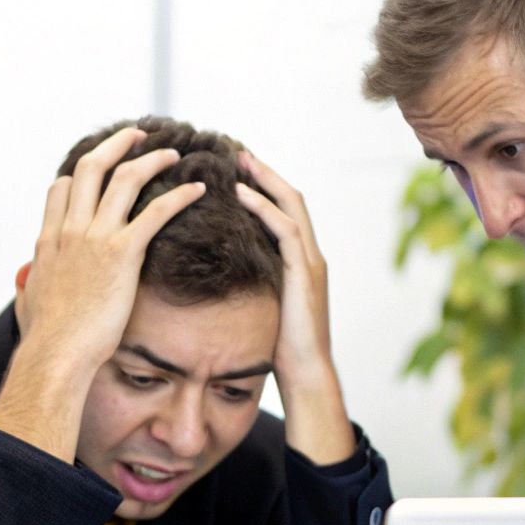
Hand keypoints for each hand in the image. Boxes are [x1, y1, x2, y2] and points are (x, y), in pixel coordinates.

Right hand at [0, 126, 204, 460]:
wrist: (55, 353)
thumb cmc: (45, 340)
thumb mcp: (28, 303)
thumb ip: (29, 285)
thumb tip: (25, 282)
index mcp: (48, 241)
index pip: (60, 189)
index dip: (79, 175)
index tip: (98, 168)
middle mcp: (70, 230)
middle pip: (90, 169)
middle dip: (116, 146)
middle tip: (137, 135)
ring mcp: (94, 238)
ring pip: (124, 179)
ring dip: (151, 160)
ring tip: (173, 153)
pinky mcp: (121, 253)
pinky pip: (155, 212)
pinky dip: (179, 195)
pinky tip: (198, 190)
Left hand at [235, 150, 356, 464]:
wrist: (305, 376)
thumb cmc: (278, 350)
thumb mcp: (258, 307)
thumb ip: (246, 283)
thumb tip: (214, 271)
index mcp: (299, 261)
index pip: (282, 208)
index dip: (261, 184)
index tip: (235, 165)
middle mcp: (309, 255)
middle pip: (289, 196)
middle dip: (263, 170)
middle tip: (235, 147)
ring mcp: (310, 263)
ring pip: (291, 205)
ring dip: (265, 179)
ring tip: (239, 159)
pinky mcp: (304, 275)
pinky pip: (287, 231)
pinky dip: (265, 209)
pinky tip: (243, 194)